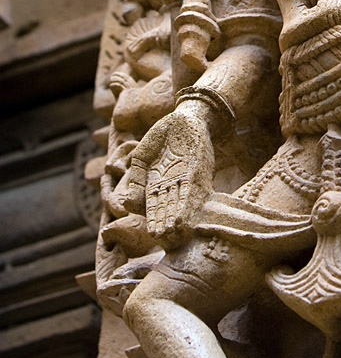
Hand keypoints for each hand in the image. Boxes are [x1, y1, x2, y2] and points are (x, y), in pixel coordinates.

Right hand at [122, 107, 214, 248]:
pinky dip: (186, 204)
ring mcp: (185, 179)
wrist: (186, 117)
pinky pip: (190, 190)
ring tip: (172, 234)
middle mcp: (171, 184)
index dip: (151, 217)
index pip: (151, 203)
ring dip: (176, 218)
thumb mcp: (142, 155)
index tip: (152, 233)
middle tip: (163, 240)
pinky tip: (184, 217)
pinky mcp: (197, 172)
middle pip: (166, 207)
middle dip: (164, 222)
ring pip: (178, 202)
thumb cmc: (163, 135)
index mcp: (155, 182)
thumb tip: (126, 202)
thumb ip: (134, 176)